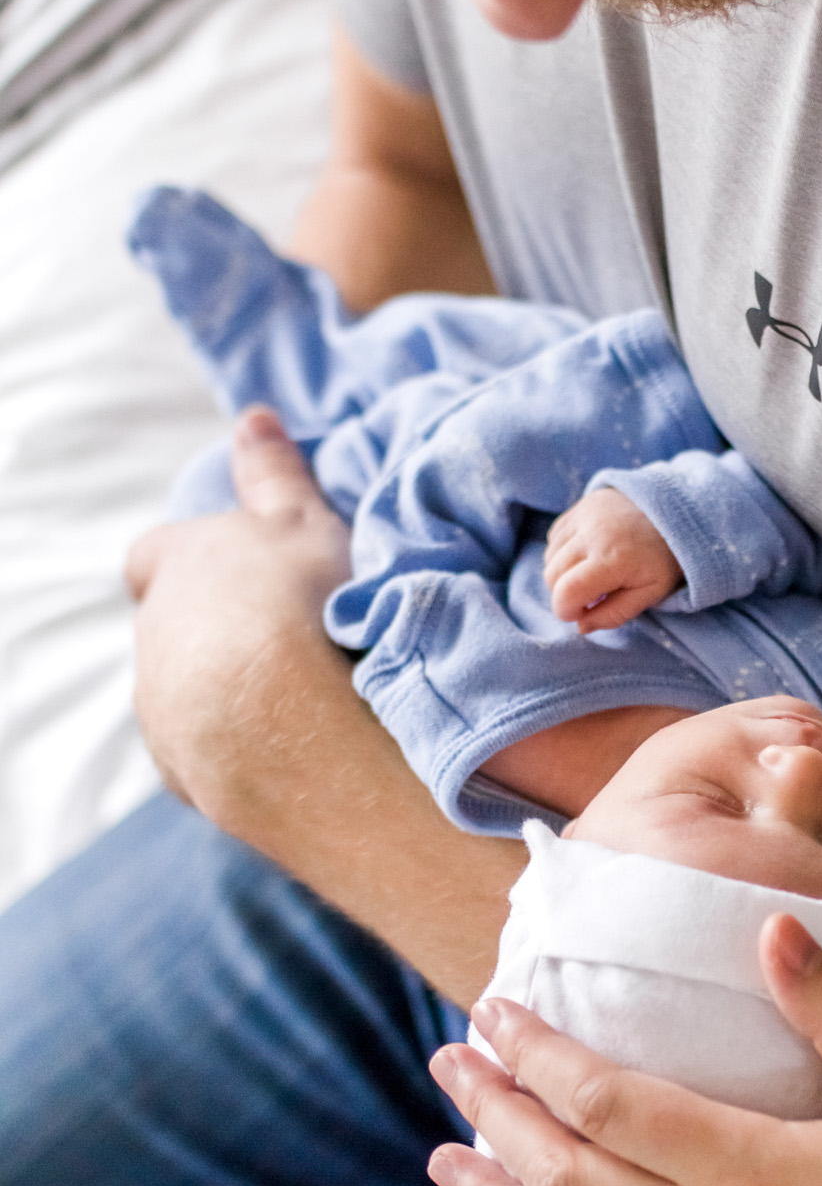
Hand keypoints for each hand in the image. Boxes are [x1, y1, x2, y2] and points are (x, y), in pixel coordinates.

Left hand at [125, 407, 350, 814]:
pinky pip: (204, 750)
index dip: (193, 561)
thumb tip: (253, 417)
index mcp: (175, 565)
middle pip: (171, 627)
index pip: (155, 555)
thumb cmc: (305, 605)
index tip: (239, 571)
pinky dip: (236, 745)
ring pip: (183, 692)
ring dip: (226, 691)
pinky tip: (291, 745)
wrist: (296, 727)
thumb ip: (274, 471)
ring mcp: (158, 707)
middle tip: (286, 637)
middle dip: (215, 631)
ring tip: (298, 699)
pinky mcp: (180, 769)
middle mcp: (152, 635)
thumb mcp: (302, 520)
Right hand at [544, 488, 682, 631]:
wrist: (678, 512)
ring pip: (550, 556)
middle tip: (590, 596)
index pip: (566, 592)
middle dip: (564, 594)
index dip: (565, 611)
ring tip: (591, 574)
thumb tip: (580, 626)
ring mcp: (585, 514)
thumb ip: (615, 614)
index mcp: (613, 559)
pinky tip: (587, 555)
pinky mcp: (582, 504)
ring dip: (563, 573)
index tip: (580, 614)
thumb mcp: (650, 594)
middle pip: (552, 575)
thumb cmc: (664, 559)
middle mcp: (593, 533)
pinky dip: (563, 552)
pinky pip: (555, 536)